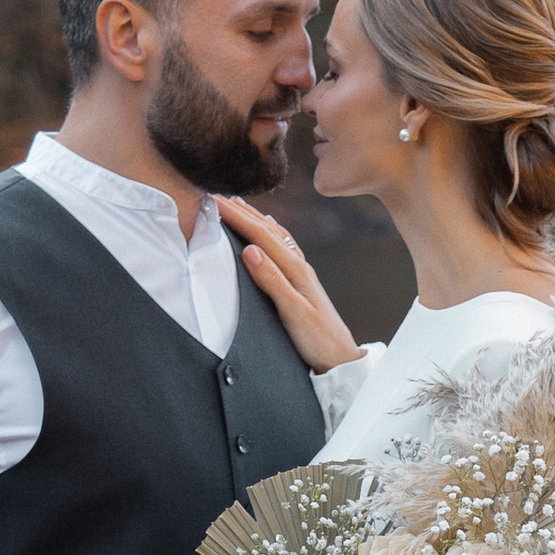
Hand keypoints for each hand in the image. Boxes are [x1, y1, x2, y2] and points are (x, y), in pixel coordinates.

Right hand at [219, 195, 360, 369]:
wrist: (341, 360)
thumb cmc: (318, 341)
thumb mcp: (293, 313)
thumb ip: (272, 281)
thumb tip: (250, 250)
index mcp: (295, 269)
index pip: (260, 236)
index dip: (236, 217)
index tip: (214, 201)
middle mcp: (300, 266)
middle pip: (267, 231)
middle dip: (242, 211)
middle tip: (217, 194)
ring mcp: (302, 273)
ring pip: (276, 236)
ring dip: (256, 218)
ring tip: (239, 203)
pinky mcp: (302, 283)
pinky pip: (284, 248)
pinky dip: (272, 233)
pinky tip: (270, 229)